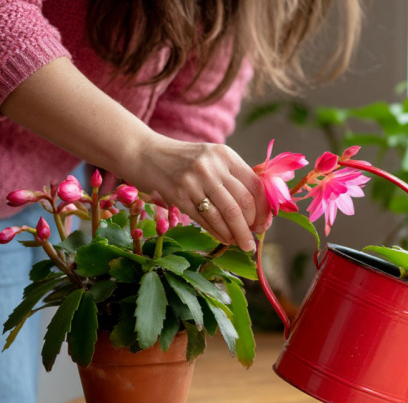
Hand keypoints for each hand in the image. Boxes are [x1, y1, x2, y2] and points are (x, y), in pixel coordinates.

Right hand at [0, 58, 268, 249]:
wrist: (142, 153)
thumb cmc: (181, 160)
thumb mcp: (209, 159)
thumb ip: (231, 177)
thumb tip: (257, 208)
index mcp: (224, 154)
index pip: (255, 184)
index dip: (263, 207)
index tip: (265, 222)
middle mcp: (212, 164)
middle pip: (243, 201)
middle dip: (252, 224)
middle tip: (253, 237)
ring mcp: (195, 179)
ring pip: (227, 213)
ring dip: (237, 234)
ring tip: (243, 245)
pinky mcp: (179, 194)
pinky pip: (206, 219)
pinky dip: (218, 232)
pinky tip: (224, 239)